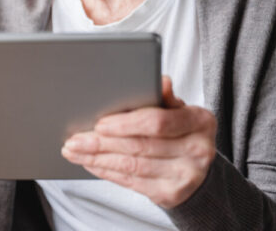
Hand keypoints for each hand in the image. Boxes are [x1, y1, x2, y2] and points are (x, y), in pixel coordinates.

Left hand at [61, 76, 215, 208]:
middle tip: (75, 139)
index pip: (158, 122)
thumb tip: (160, 81)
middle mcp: (198, 150)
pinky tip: (91, 163)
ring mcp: (186, 175)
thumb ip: (165, 98)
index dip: (125, 124)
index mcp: (200, 121)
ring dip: (98, 158)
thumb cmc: (181, 132)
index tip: (99, 124)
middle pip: (140, 146)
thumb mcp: (179, 111)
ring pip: (132, 165)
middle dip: (102, 143)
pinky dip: (107, 171)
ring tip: (75, 151)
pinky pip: (132, 182)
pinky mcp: (171, 194)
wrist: (198, 170)